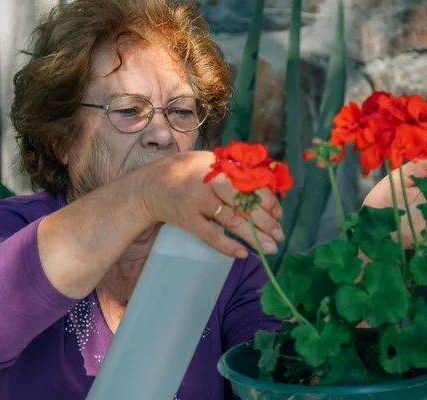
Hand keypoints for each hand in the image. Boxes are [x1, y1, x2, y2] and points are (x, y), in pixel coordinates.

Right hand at [140, 151, 283, 258]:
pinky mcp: (185, 218)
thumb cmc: (184, 174)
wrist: (146, 186)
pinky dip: (227, 246)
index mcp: (218, 164)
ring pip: (231, 220)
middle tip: (280, 236)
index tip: (278, 213)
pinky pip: (210, 235)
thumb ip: (231, 172)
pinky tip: (242, 254)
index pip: (249, 182)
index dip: (267, 199)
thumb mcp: (207, 162)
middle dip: (265, 222)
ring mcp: (196, 199)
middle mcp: (208, 180)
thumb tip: (264, 191)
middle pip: (244, 203)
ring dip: (253, 237)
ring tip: (269, 248)